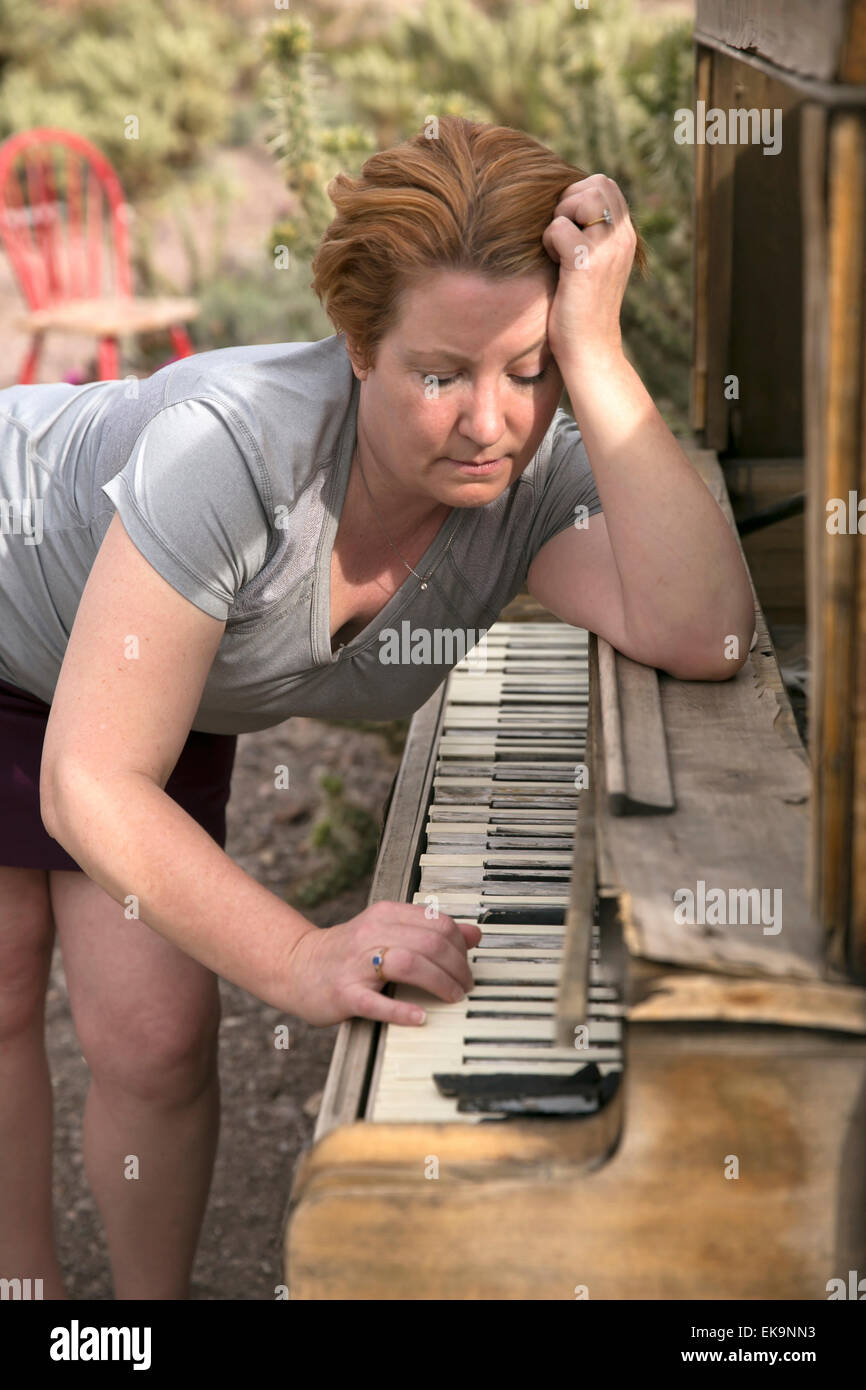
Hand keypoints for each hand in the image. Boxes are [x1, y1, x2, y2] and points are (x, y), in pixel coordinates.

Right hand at [284, 901, 481, 1026]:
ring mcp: (356, 964)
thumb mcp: (389, 931)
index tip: (466, 965)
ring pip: (410, 964)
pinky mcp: (344, 994)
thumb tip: (475, 934)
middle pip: (429, 943)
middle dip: (457, 967)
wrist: (296, 967)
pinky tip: (420, 1017)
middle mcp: (371, 933)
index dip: (461, 946)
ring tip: (451, 997)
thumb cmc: (348, 952)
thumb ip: (430, 930)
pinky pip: (376, 1002)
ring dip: (440, 983)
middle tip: (465, 987)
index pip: (438, 923)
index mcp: (385, 914)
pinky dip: (402, 1011)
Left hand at [541, 173, 637, 370]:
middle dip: (569, 200)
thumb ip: (590, 234)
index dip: (579, 195)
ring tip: (558, 248)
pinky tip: (553, 264)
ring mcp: (607, 249)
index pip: (605, 185)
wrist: (590, 350)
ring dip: (560, 217)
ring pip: (581, 198)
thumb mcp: (594, 265)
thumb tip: (564, 205)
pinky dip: (548, 241)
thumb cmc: (581, 310)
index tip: (568, 226)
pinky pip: (559, 227)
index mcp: (625, 236)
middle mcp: (622, 238)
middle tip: (561, 235)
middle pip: (596, 184)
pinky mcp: (586, 264)